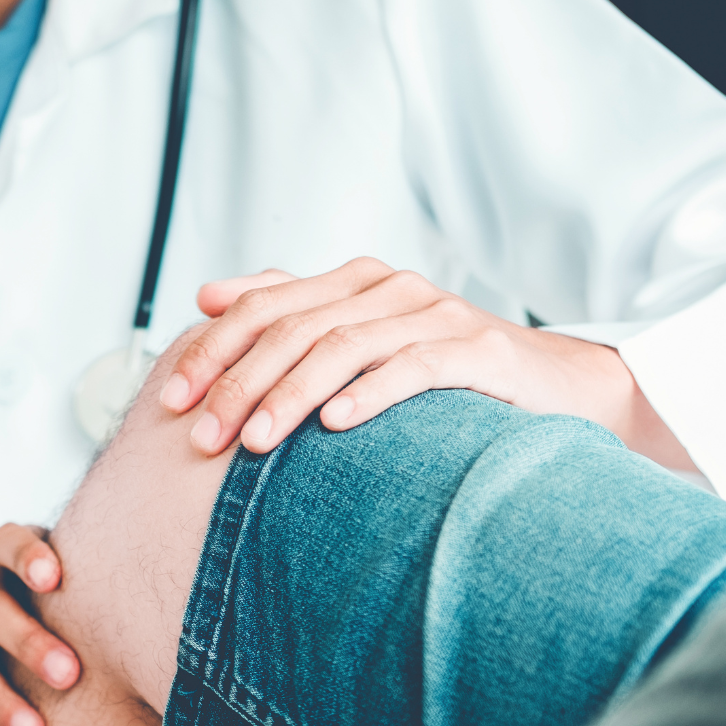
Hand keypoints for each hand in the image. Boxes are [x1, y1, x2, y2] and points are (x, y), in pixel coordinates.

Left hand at [162, 257, 693, 469]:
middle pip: (296, 326)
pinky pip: (414, 368)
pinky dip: (370, 395)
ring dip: (291, 397)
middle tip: (203, 435)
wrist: (554, 385)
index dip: (213, 348)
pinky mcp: (478, 350)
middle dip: (240, 381)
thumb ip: (292, 313)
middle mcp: (391, 288)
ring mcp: (436, 314)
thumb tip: (209, 296)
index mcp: (357, 282)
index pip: (265, 303)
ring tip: (254, 443)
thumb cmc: (446, 375)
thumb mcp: (364, 342)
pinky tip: (335, 427)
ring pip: (344, 347)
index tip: (172, 398)